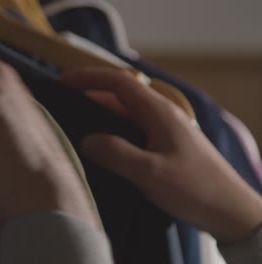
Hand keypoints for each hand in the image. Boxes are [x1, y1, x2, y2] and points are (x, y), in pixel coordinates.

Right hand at [62, 69, 261, 242]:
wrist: (230, 210)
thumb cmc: (194, 189)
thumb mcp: (149, 173)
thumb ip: (115, 153)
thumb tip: (86, 140)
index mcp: (159, 112)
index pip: (119, 82)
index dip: (90, 77)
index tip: (64, 81)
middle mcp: (163, 114)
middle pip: (123, 93)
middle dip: (93, 91)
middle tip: (65, 99)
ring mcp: (166, 128)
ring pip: (128, 111)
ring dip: (103, 109)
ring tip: (78, 117)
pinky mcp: (168, 143)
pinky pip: (135, 126)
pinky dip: (114, 126)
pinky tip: (105, 141)